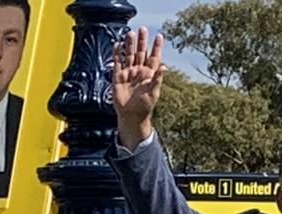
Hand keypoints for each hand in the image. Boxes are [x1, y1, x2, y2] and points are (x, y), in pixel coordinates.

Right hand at [112, 27, 164, 148]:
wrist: (131, 115)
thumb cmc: (145, 106)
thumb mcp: (153, 93)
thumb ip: (157, 79)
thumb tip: (164, 67)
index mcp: (149, 74)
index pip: (154, 57)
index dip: (156, 47)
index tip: (159, 36)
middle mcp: (139, 71)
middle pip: (140, 52)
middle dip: (142, 41)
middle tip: (142, 29)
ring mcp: (128, 73)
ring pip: (129, 55)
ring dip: (129, 45)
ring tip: (130, 33)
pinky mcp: (118, 77)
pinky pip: (117, 63)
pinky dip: (117, 54)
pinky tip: (117, 45)